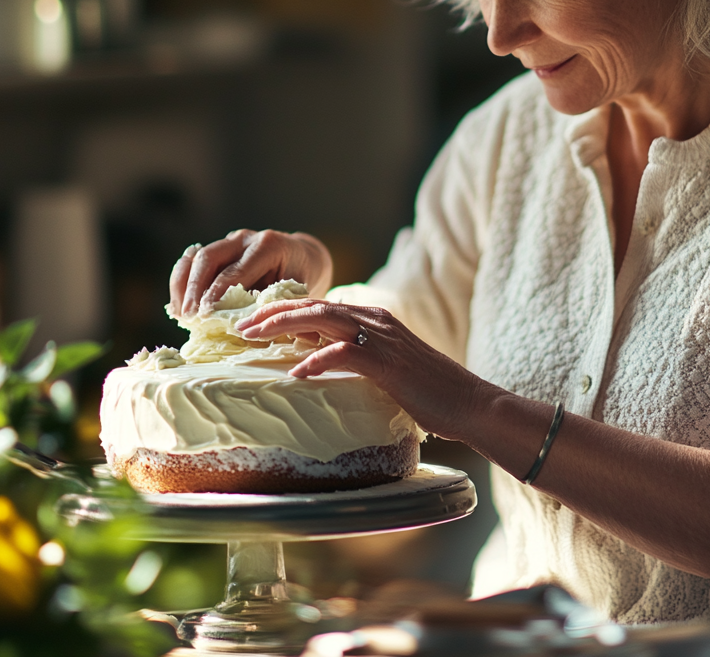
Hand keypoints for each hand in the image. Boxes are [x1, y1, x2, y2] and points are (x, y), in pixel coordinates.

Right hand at [170, 230, 332, 316]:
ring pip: (195, 257)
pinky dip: (182, 282)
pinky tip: (179, 305)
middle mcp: (245, 239)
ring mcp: (229, 241)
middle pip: (209, 258)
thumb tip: (244, 328)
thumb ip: (270, 304)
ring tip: (180, 314)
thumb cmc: (300, 279)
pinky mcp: (218, 248)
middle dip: (194, 289)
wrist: (302, 259)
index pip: (235, 271)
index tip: (204, 316)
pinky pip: (191, 261)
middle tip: (189, 317)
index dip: (216, 295)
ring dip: (182, 286)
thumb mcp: (293, 291)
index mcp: (268, 246)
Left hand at [235, 299, 489, 440]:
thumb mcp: (386, 368)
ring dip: (286, 325)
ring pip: (325, 320)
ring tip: (255, 336)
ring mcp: (383, 339)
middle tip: (241, 325)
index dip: (286, 310)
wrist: (468, 402)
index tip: (255, 321)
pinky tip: (297, 372)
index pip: (322, 306)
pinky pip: (346, 354)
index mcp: (374, 320)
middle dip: (275, 313)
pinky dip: (319, 360)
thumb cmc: (428, 391)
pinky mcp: (388, 362)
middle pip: (316, 307)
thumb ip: (357, 359)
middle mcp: (376, 321)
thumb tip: (319, 362)